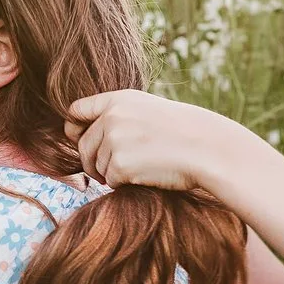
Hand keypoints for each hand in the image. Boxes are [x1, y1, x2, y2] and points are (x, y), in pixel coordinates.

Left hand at [65, 90, 249, 193]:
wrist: (208, 149)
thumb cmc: (183, 133)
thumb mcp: (148, 110)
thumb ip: (118, 117)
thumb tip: (80, 135)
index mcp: (118, 99)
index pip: (76, 110)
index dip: (74, 128)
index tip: (81, 139)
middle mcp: (112, 117)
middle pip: (82, 145)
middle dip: (92, 161)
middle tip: (112, 169)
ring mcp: (114, 141)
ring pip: (96, 166)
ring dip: (112, 173)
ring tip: (142, 167)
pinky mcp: (120, 165)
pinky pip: (110, 181)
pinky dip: (124, 184)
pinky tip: (146, 175)